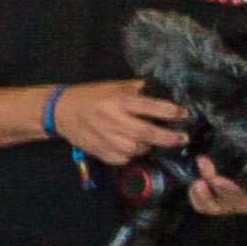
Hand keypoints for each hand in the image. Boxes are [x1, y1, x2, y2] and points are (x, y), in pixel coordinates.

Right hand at [46, 79, 189, 165]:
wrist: (61, 111)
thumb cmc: (92, 95)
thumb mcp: (115, 86)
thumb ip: (138, 90)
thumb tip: (165, 92)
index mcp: (118, 100)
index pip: (151, 107)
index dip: (171, 112)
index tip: (185, 114)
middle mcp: (112, 120)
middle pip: (145, 133)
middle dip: (168, 137)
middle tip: (182, 138)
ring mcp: (103, 138)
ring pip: (134, 149)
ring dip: (147, 147)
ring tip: (151, 142)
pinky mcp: (97, 151)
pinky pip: (121, 159)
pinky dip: (130, 156)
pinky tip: (132, 148)